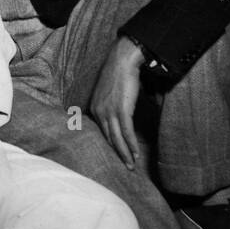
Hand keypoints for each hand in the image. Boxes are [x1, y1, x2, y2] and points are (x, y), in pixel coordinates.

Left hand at [90, 36, 143, 168]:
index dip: (111, 144)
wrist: (121, 61)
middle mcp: (99, 112)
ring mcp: (109, 112)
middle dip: (117, 154)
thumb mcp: (109, 93)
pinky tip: (134, 154)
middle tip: (125, 166)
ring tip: (131, 165)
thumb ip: (112, 105)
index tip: (117, 155)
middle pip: (109, 138)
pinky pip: (126, 132)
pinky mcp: (121, 110)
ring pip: (117, 138)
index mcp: (94, 109)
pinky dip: (130, 144)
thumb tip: (121, 114)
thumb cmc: (118, 75)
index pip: (103, 132)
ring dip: (125, 153)